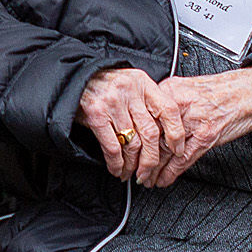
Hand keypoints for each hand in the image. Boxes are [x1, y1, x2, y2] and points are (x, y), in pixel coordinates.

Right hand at [79, 66, 170, 181]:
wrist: (74, 78)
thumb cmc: (105, 85)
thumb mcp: (130, 84)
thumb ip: (147, 102)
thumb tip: (166, 136)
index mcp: (143, 82)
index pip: (169, 110)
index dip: (176, 134)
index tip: (177, 150)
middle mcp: (129, 91)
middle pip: (151, 133)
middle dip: (152, 159)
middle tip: (149, 173)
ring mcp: (112, 102)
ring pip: (132, 143)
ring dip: (133, 165)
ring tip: (131, 173)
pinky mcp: (96, 114)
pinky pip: (112, 147)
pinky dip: (116, 163)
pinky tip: (117, 169)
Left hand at [135, 67, 251, 187]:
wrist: (250, 90)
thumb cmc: (221, 91)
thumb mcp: (187, 88)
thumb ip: (167, 103)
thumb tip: (146, 119)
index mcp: (170, 90)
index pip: (142, 117)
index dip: (131, 137)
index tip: (125, 149)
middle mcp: (178, 104)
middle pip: (150, 135)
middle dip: (138, 157)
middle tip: (131, 169)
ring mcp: (193, 120)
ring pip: (164, 150)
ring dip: (152, 169)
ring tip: (145, 179)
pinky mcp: (207, 135)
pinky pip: (183, 158)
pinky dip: (171, 173)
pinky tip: (164, 180)